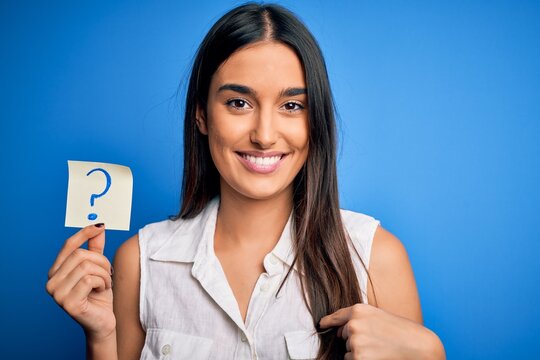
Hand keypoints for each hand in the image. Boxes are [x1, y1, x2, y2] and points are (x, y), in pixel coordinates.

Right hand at [46, 224, 114, 340]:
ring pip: (87, 267)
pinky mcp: (68, 303)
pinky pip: (90, 280)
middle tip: (108, 274)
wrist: (103, 321)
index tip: (100, 226)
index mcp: (56, 272)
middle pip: (80, 255)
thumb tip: (98, 226)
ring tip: (104, 284)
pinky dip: (103, 283)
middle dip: (101, 262)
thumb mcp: (98, 268)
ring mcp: (57, 294)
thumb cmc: (99, 295)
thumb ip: (95, 249)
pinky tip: (101, 292)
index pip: (68, 246)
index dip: (84, 234)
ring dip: (104, 274)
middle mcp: (51, 282)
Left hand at [319, 303, 441, 359]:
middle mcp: (353, 324)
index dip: (328, 321)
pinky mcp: (358, 358)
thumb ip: (359, 319)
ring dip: (359, 353)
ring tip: (380, 350)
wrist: (421, 348)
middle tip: (378, 342)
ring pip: (348, 351)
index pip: (336, 317)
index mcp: (359, 310)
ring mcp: (355, 342)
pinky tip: (377, 357)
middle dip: (355, 340)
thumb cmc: (403, 333)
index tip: (321, 324)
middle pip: (343, 336)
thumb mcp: (380, 316)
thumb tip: (340, 332)